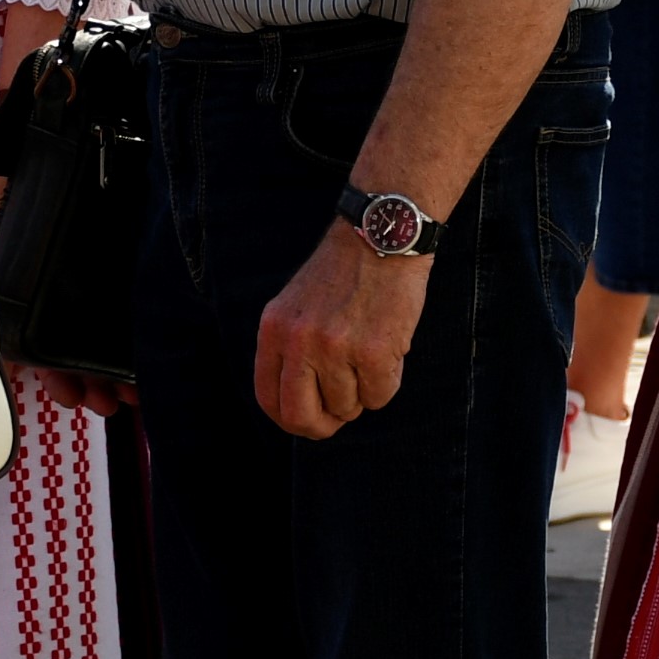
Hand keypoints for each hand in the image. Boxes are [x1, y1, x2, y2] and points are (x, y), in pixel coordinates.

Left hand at [254, 219, 432, 437]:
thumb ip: (292, 349)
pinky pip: (380, 396)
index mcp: (274, 329)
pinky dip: (388, 381)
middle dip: (323, 425)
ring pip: (347, 406)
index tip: (309, 420)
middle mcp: (299, 341)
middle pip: (300, 416)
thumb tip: (302, 405)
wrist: (383, 233)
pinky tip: (390, 350)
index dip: (290, 419)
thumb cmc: (346, 271)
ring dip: (363, 392)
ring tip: (371, 354)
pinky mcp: (373, 351)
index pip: (268, 398)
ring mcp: (335, 348)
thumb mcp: (298, 305)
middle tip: (340, 416)